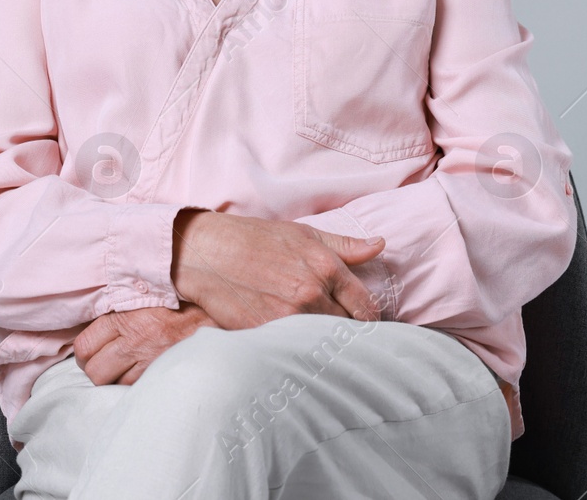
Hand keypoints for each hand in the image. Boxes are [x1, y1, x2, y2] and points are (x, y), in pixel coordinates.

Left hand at [73, 301, 218, 385]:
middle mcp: (137, 340)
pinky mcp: (166, 373)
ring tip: (128, 367)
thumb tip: (93, 328)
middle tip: (105, 363)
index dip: (85, 352)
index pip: (84, 345)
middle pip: (94, 371)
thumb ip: (120, 310)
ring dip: (117, 379)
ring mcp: (152, 360)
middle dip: (96, 370)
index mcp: (127, 316)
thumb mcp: (146, 296)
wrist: (218, 311)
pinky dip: (137, 384)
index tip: (92, 350)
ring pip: (114, 385)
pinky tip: (145, 372)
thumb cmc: (180, 300)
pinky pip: (137, 388)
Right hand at [170, 209, 385, 330]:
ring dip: (325, 344)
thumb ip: (344, 245)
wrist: (207, 253)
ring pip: (323, 343)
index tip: (366, 323)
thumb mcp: (303, 234)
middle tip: (344, 336)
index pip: (365, 306)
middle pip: (348, 329)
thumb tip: (379, 245)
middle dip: (348, 332)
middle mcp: (311, 294)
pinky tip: (297, 350)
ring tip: (321, 343)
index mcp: (326, 268)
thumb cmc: (255, 239)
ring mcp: (288, 318)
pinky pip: (295, 351)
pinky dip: (299, 352)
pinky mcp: (265, 335)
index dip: (370, 319)